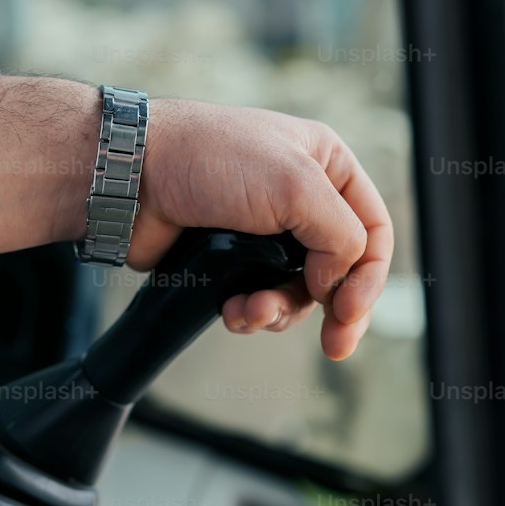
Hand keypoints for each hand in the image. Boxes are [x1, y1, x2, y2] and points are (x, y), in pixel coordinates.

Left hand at [127, 98, 392, 360]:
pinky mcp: (231, 258)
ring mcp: (265, 230)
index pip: (373, 229)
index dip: (370, 277)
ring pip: (298, 291)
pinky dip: (251, 312)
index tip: (349, 311)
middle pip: (340, 269)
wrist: (131, 176)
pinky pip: (260, 298)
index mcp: (326, 164)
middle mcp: (301, 196)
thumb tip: (336, 283)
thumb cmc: (207, 159)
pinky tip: (232, 310)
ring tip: (251, 311)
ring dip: (280, 310)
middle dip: (333, 308)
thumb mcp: (295, 185)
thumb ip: (339, 236)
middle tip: (335, 345)